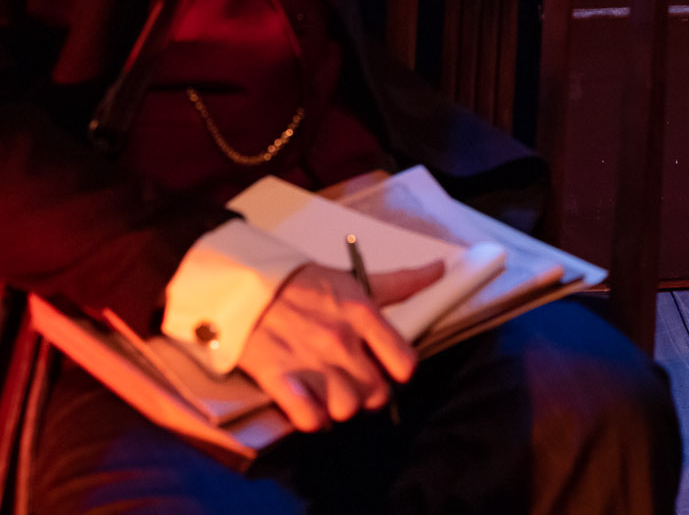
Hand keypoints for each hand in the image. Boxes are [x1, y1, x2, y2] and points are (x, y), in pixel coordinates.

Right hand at [237, 260, 444, 430]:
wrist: (248, 285)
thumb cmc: (305, 283)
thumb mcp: (356, 279)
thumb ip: (401, 282)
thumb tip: (441, 269)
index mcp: (363, 315)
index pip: (404, 363)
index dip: (399, 371)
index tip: (388, 368)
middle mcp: (341, 341)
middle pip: (376, 393)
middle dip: (369, 393)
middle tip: (354, 382)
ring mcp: (311, 362)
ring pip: (346, 409)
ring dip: (340, 407)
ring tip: (331, 395)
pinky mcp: (279, 379)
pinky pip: (308, 418)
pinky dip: (312, 419)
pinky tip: (308, 406)